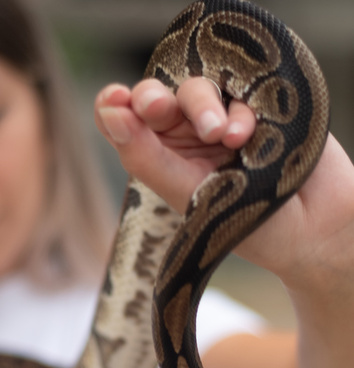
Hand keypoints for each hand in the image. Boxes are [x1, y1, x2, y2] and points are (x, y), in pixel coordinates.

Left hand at [95, 77, 353, 293]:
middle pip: (161, 96)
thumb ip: (145, 157)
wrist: (311, 230)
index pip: (131, 121)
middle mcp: (190, 133)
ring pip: (198, 86)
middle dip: (156, 101)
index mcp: (165, 156)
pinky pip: (241, 85)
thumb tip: (108, 111)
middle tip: (156, 108)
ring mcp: (225, 115)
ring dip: (202, 105)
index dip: (118, 106)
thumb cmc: (246, 224)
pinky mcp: (260, 102)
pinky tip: (246, 136)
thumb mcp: (188, 196)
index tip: (114, 100)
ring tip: (222, 136)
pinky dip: (240, 109)